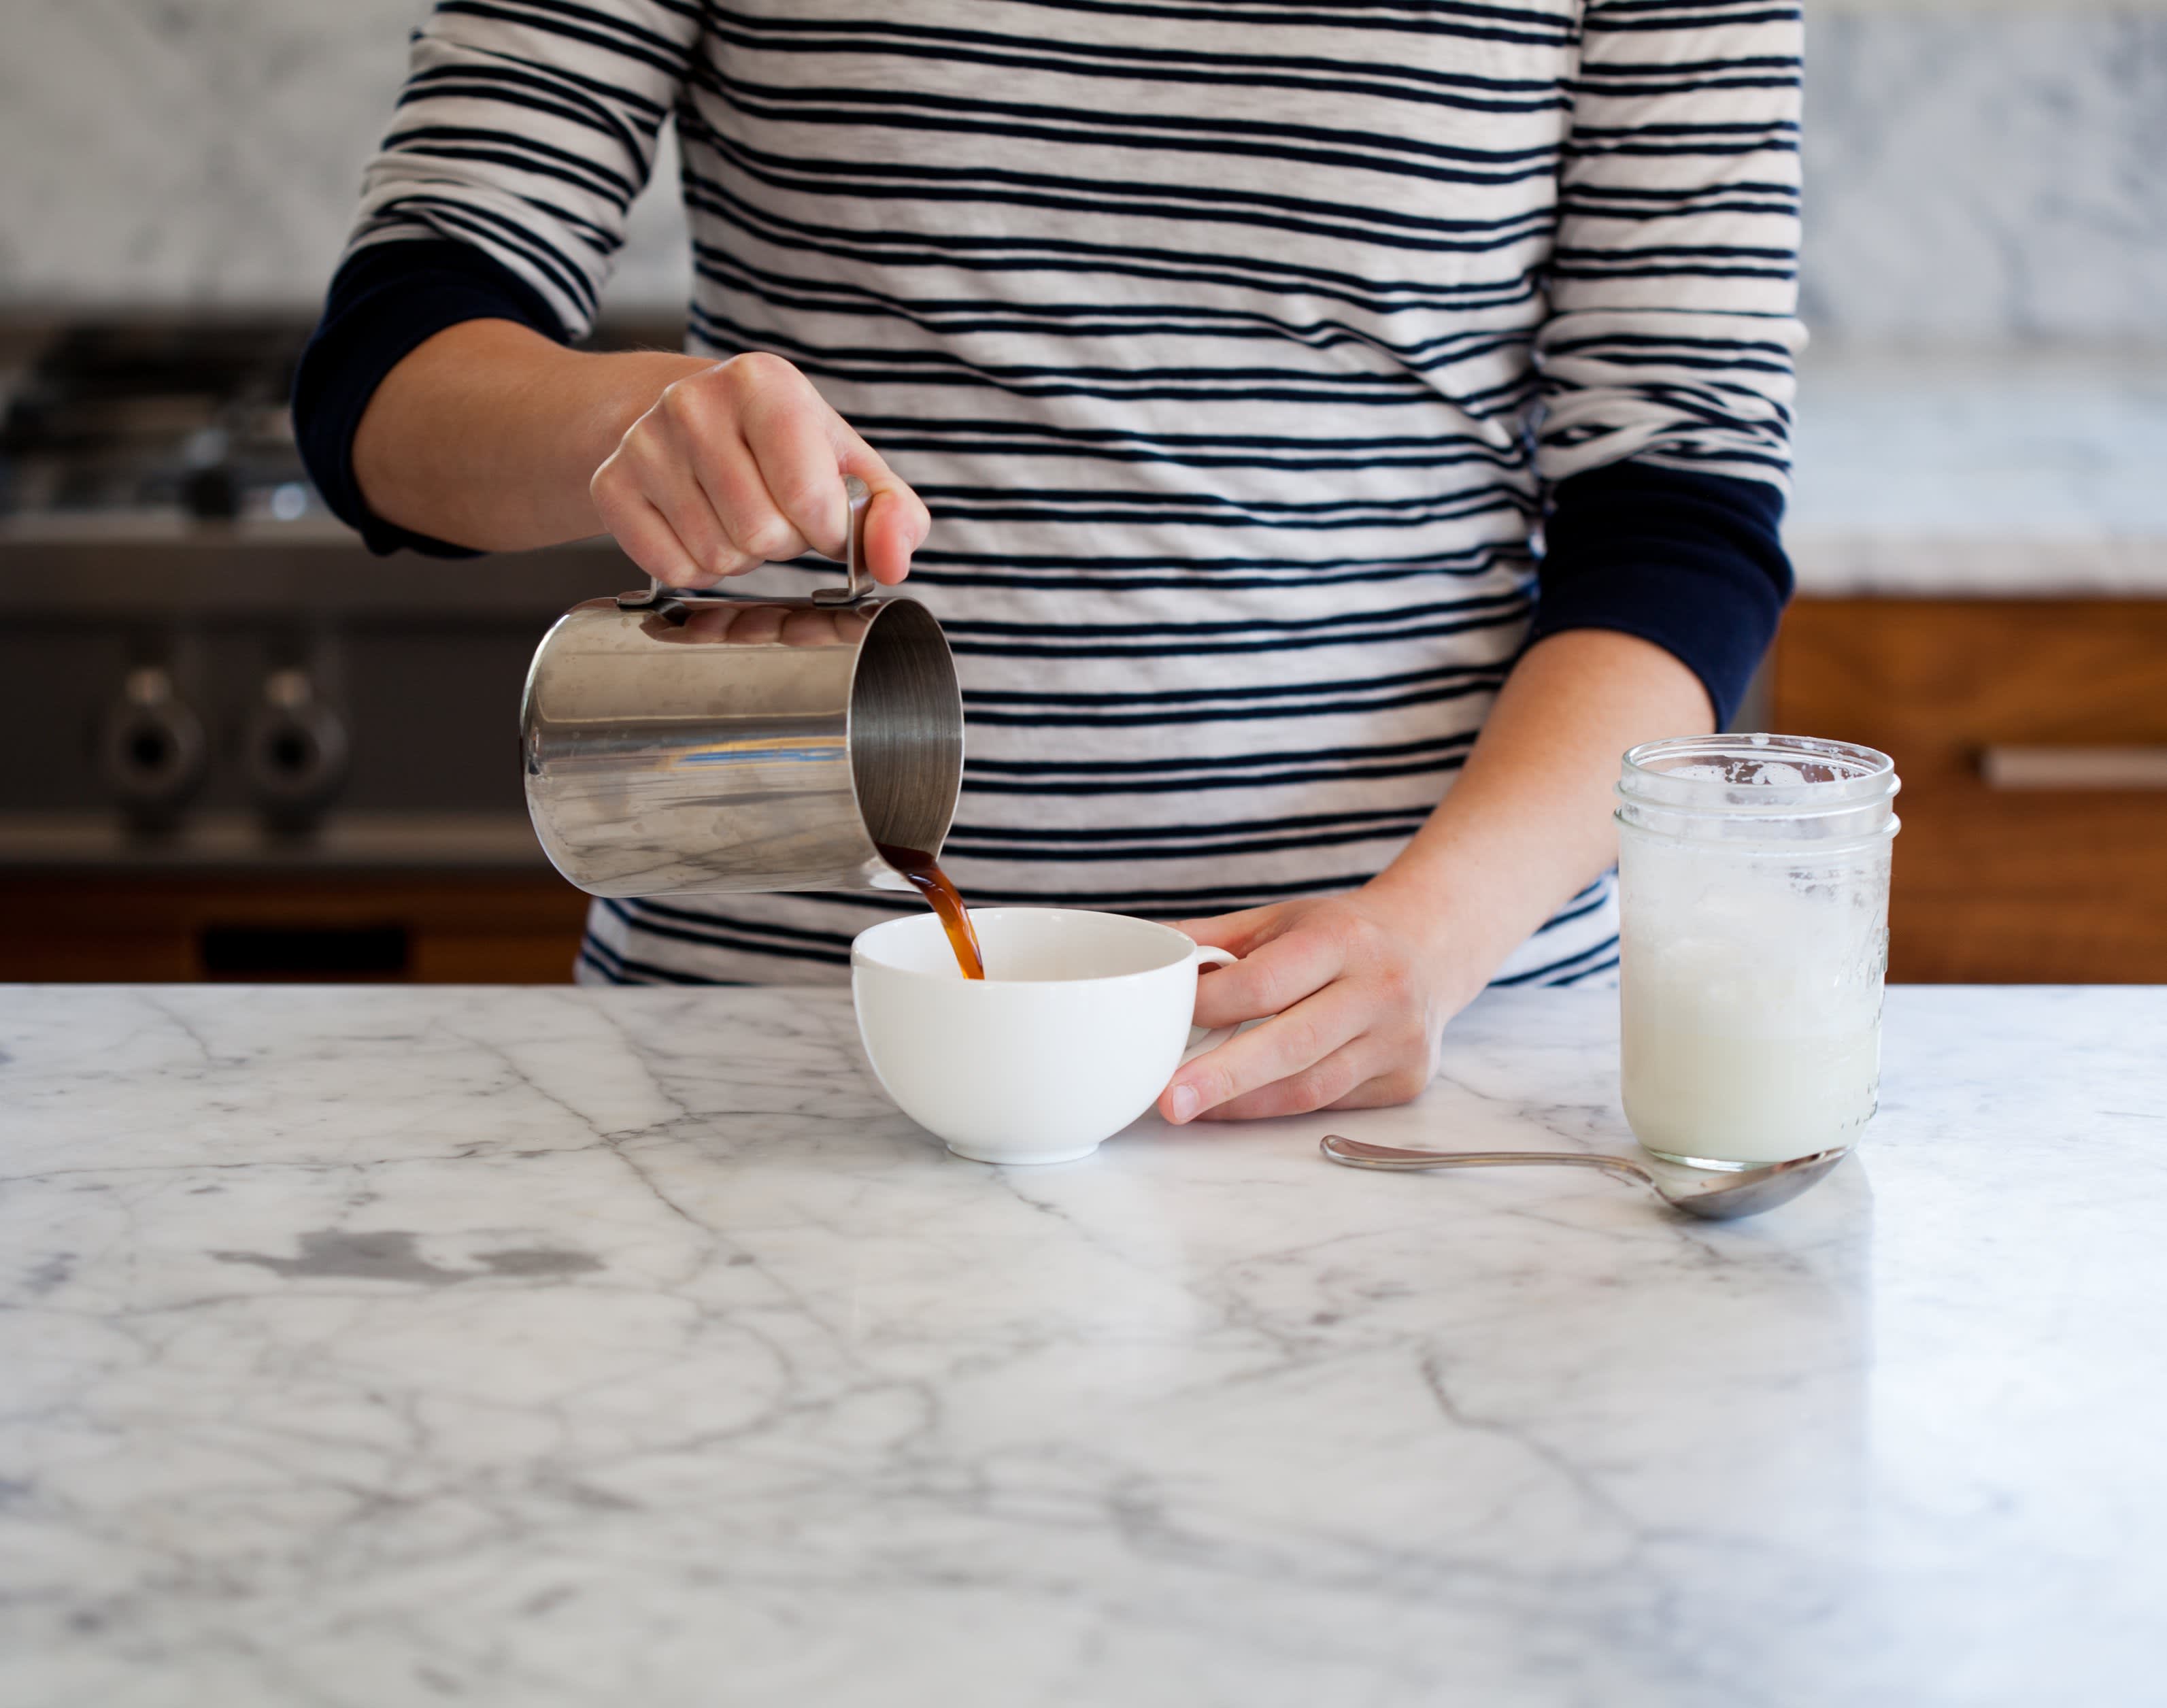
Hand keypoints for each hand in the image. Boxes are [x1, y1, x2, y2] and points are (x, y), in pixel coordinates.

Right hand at [590, 351, 930, 589]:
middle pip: (759, 535)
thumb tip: (893, 562)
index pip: (808, 498)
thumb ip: (892, 515)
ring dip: (740, 557)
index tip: (821, 515)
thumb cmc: (785, 448)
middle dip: (780, 543)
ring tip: (737, 514)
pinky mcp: (611, 484)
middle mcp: (693, 402)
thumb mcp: (852, 467)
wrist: (691, 419)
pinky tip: (700, 527)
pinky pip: (672, 570)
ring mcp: (643, 442)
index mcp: (763, 383)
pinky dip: (696, 569)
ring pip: (716, 558)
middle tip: (773, 511)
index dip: (825, 530)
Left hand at [1158, 890, 1479, 1123]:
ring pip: (1310, 1087)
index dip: (1210, 1007)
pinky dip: (1276, 1107)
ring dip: (1243, 1103)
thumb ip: (1213, 940)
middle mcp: (1380, 990)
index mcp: (1342, 939)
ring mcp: (1399, 1041)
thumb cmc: (1340, 934)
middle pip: (1291, 1043)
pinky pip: (1328, 1103)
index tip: (1163, 1024)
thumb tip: (1143, 953)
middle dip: (1223, 1077)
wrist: (1431, 947)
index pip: (1265, 982)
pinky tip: (1237, 1105)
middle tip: (1168, 1101)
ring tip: (1191, 1109)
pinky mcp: (1405, 1080)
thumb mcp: (1280, 919)